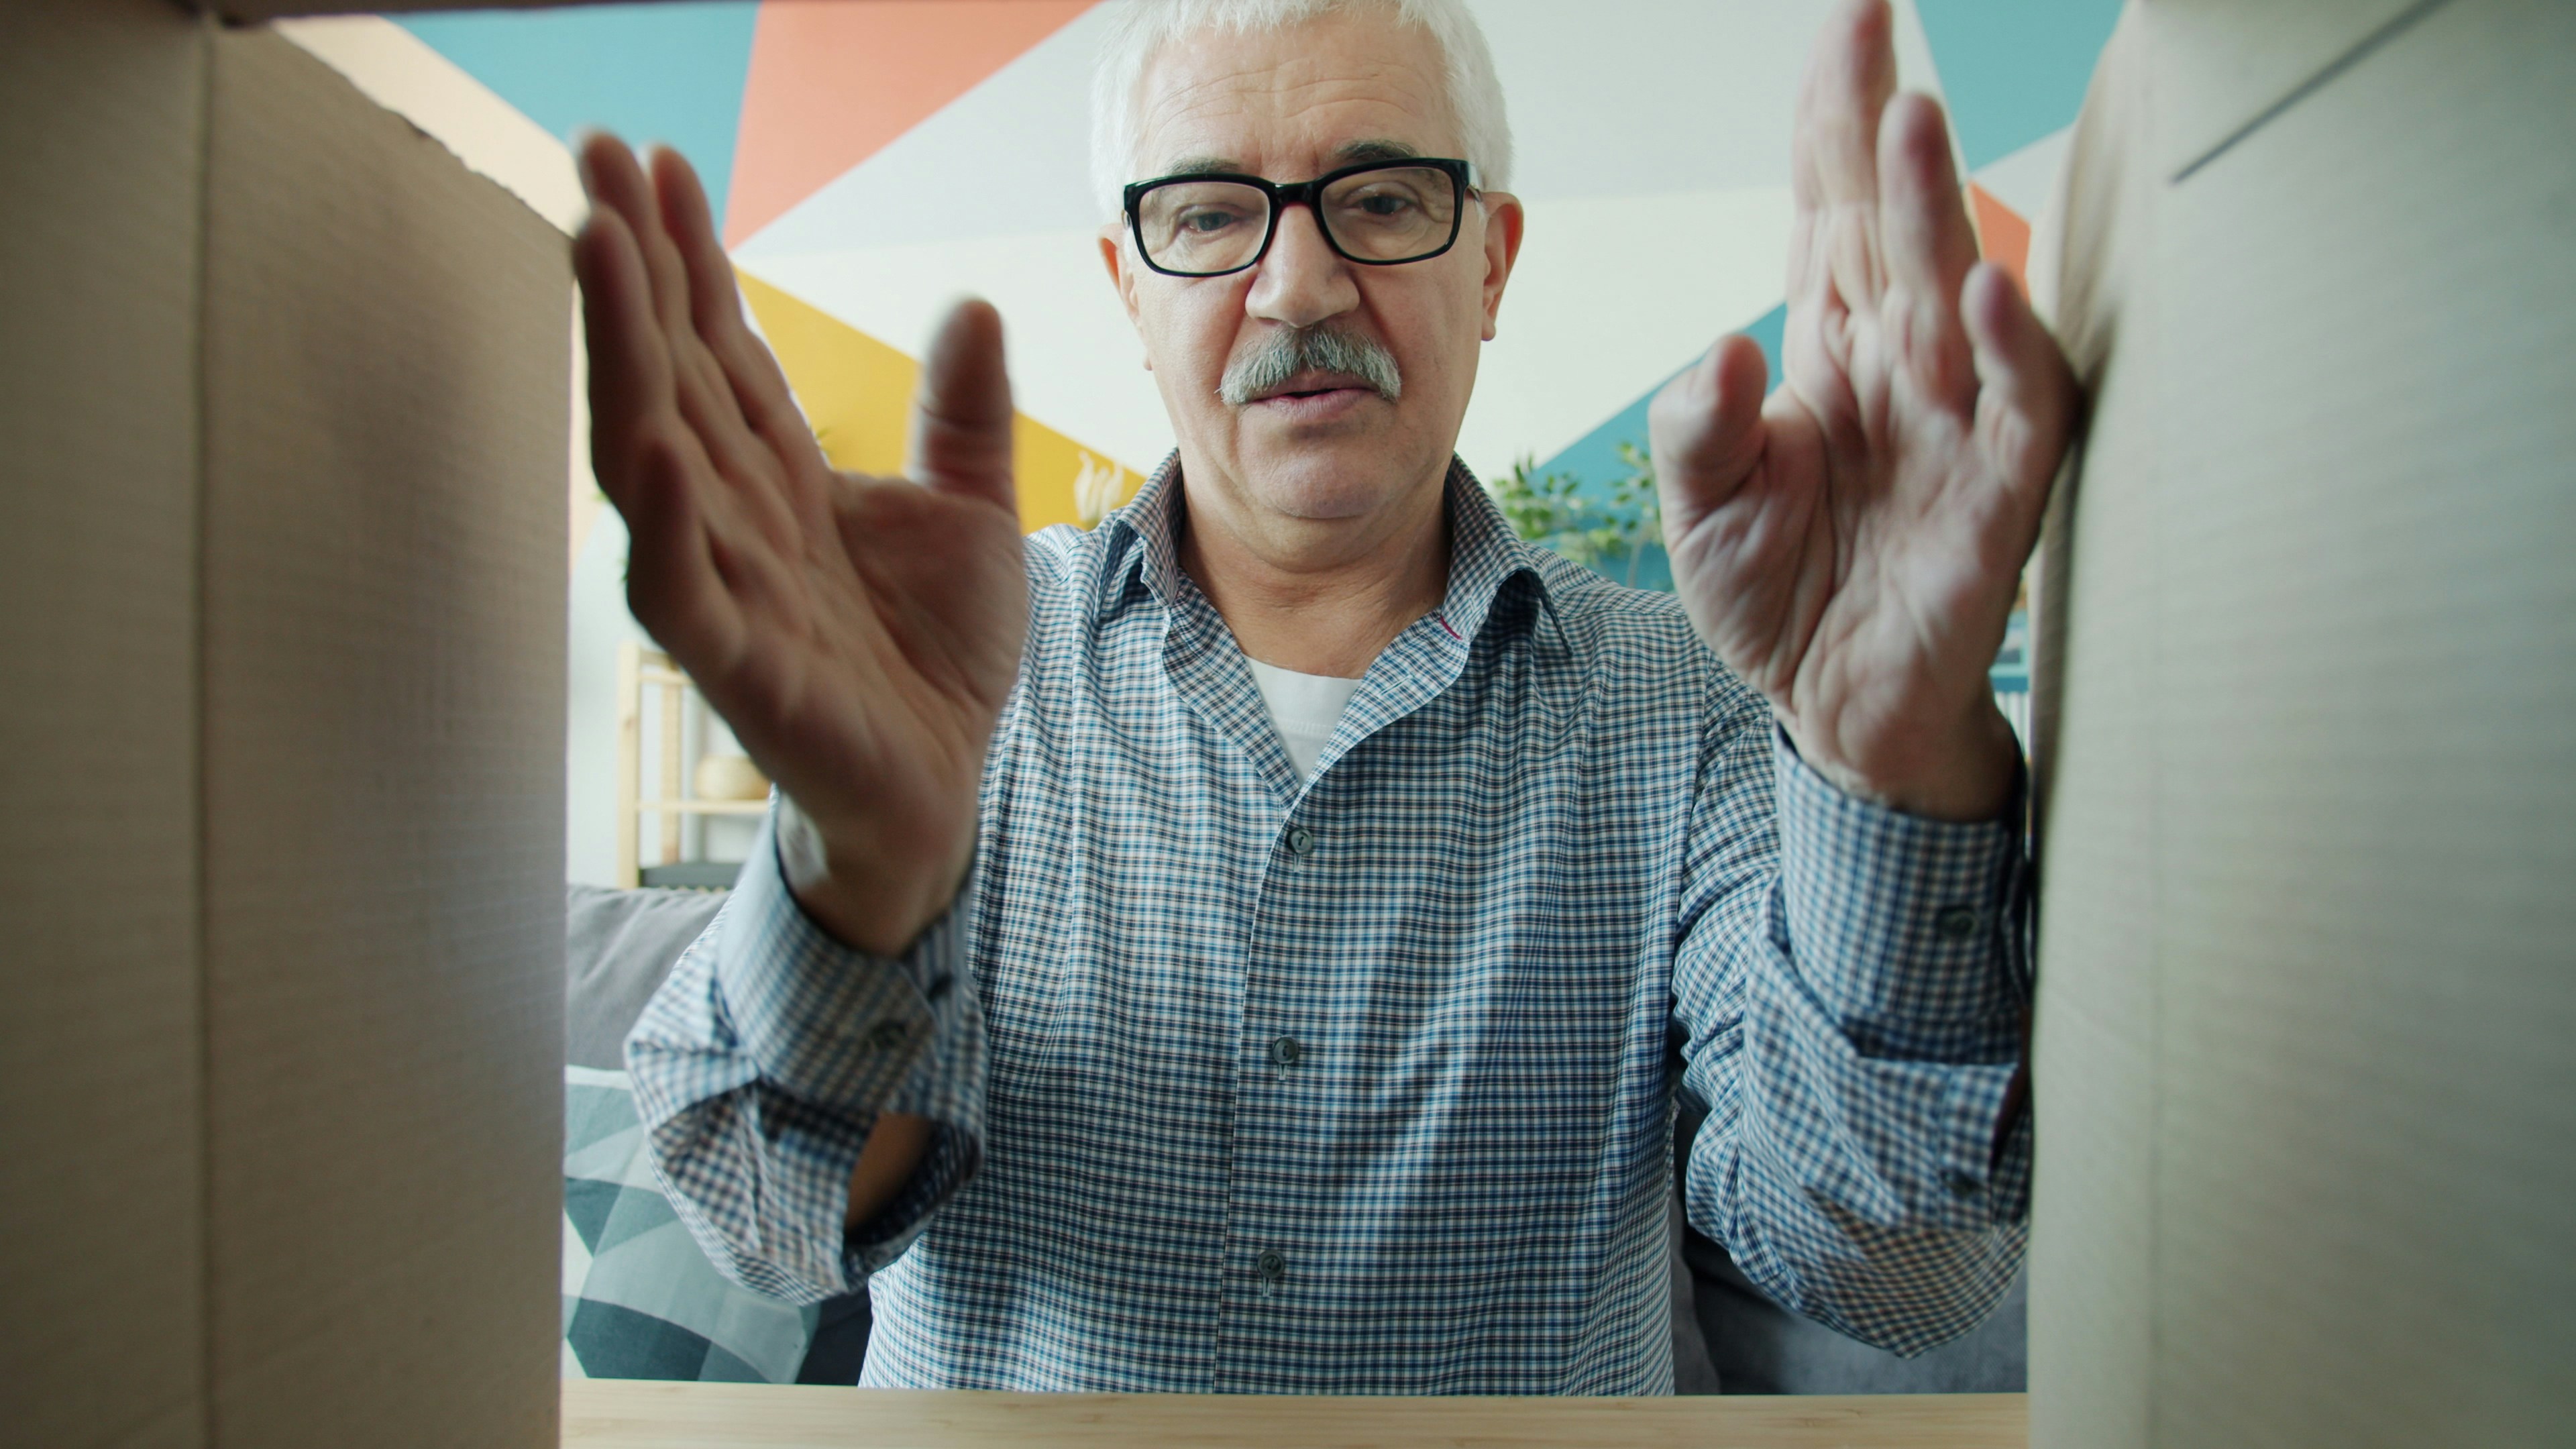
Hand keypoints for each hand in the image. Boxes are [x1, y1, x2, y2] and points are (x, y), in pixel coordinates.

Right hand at [573, 135, 1027, 951]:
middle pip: (670, 375)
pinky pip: (684, 591)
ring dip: (624, 357)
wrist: (944, 792)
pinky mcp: (741, 671)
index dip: (688, 256)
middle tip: (596, 158)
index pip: (720, 347)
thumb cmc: (936, 661)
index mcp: (782, 479)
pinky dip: (666, 520)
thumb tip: (969, 304)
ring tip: (600, 250)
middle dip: (633, 270)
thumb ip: (964, 419)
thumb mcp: (972, 516)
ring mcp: (728, 590)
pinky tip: (651, 441)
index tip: (654, 158)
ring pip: (652, 457)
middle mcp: (736, 519)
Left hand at [1649, 0, 2075, 820]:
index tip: (1850, 25)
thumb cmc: (1779, 592)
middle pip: (1890, 230)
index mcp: (1831, 349)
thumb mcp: (1701, 509)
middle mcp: (1901, 366)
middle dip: (1883, 134)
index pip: (1830, 210)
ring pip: (1954, 294)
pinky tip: (1984, 293)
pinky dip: (2008, 352)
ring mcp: (1956, 423)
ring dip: (1935, 212)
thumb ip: (1696, 429)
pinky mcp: (1997, 495)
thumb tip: (1724, 352)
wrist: (1828, 708)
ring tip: (1914, 124)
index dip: (1837, 119)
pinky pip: (2019, 411)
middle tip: (1877, 42)